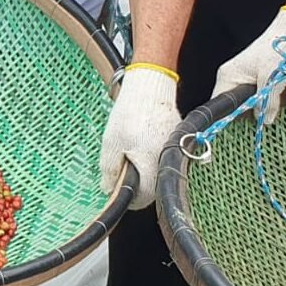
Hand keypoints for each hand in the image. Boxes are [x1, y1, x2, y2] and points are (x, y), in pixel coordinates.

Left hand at [98, 66, 180, 209]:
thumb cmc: (129, 114)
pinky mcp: (177, 142)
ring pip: (158, 172)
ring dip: (143, 169)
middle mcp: (167, 163)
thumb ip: (110, 169)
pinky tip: (139, 145)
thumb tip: (108, 190)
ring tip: (128, 153)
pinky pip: (163, 158)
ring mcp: (174, 152)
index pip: (144, 197)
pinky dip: (151, 157)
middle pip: (152, 186)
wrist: (150, 87)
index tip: (117, 191)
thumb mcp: (111, 142)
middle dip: (135, 183)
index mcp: (151, 166)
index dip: (129, 198)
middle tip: (119, 170)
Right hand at [212, 6, 285, 122]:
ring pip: (246, 99)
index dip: (227, 116)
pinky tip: (274, 94)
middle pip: (233, 103)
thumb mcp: (272, 78)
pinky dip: (263, 97)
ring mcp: (240, 76)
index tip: (238, 128)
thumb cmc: (274, 51)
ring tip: (272, 100)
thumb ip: (267, 101)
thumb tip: (265, 121)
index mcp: (227, 76)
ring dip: (259, 103)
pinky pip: (253, 93)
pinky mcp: (251, 76)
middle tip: (263, 114)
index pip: (219, 103)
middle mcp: (230, 77)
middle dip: (248, 111)